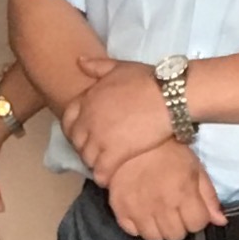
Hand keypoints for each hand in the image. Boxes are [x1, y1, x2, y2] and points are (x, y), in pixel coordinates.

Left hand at [65, 56, 174, 182]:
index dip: (75, 129)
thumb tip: (79, 61)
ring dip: (94, 163)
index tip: (85, 134)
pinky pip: (101, 172)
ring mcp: (100, 138)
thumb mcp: (119, 67)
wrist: (170, 96)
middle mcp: (88, 119)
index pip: (68, 119)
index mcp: (87, 99)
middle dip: (84, 147)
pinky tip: (109, 178)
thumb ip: (97, 66)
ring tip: (105, 165)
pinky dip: (103, 177)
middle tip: (97, 151)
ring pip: (87, 158)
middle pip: (77, 141)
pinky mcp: (115, 154)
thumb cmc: (147, 79)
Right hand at [103, 140, 226, 239]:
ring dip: (159, 229)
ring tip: (158, 213)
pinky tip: (142, 211)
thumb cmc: (170, 152)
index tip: (192, 208)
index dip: (197, 218)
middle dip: (179, 225)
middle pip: (175, 236)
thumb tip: (221, 221)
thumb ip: (209, 197)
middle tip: (174, 210)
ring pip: (154, 238)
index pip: (197, 225)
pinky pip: (132, 232)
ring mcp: (137, 208)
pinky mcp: (119, 208)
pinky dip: (139, 226)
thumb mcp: (195, 168)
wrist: (134, 137)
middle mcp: (160, 205)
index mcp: (183, 193)